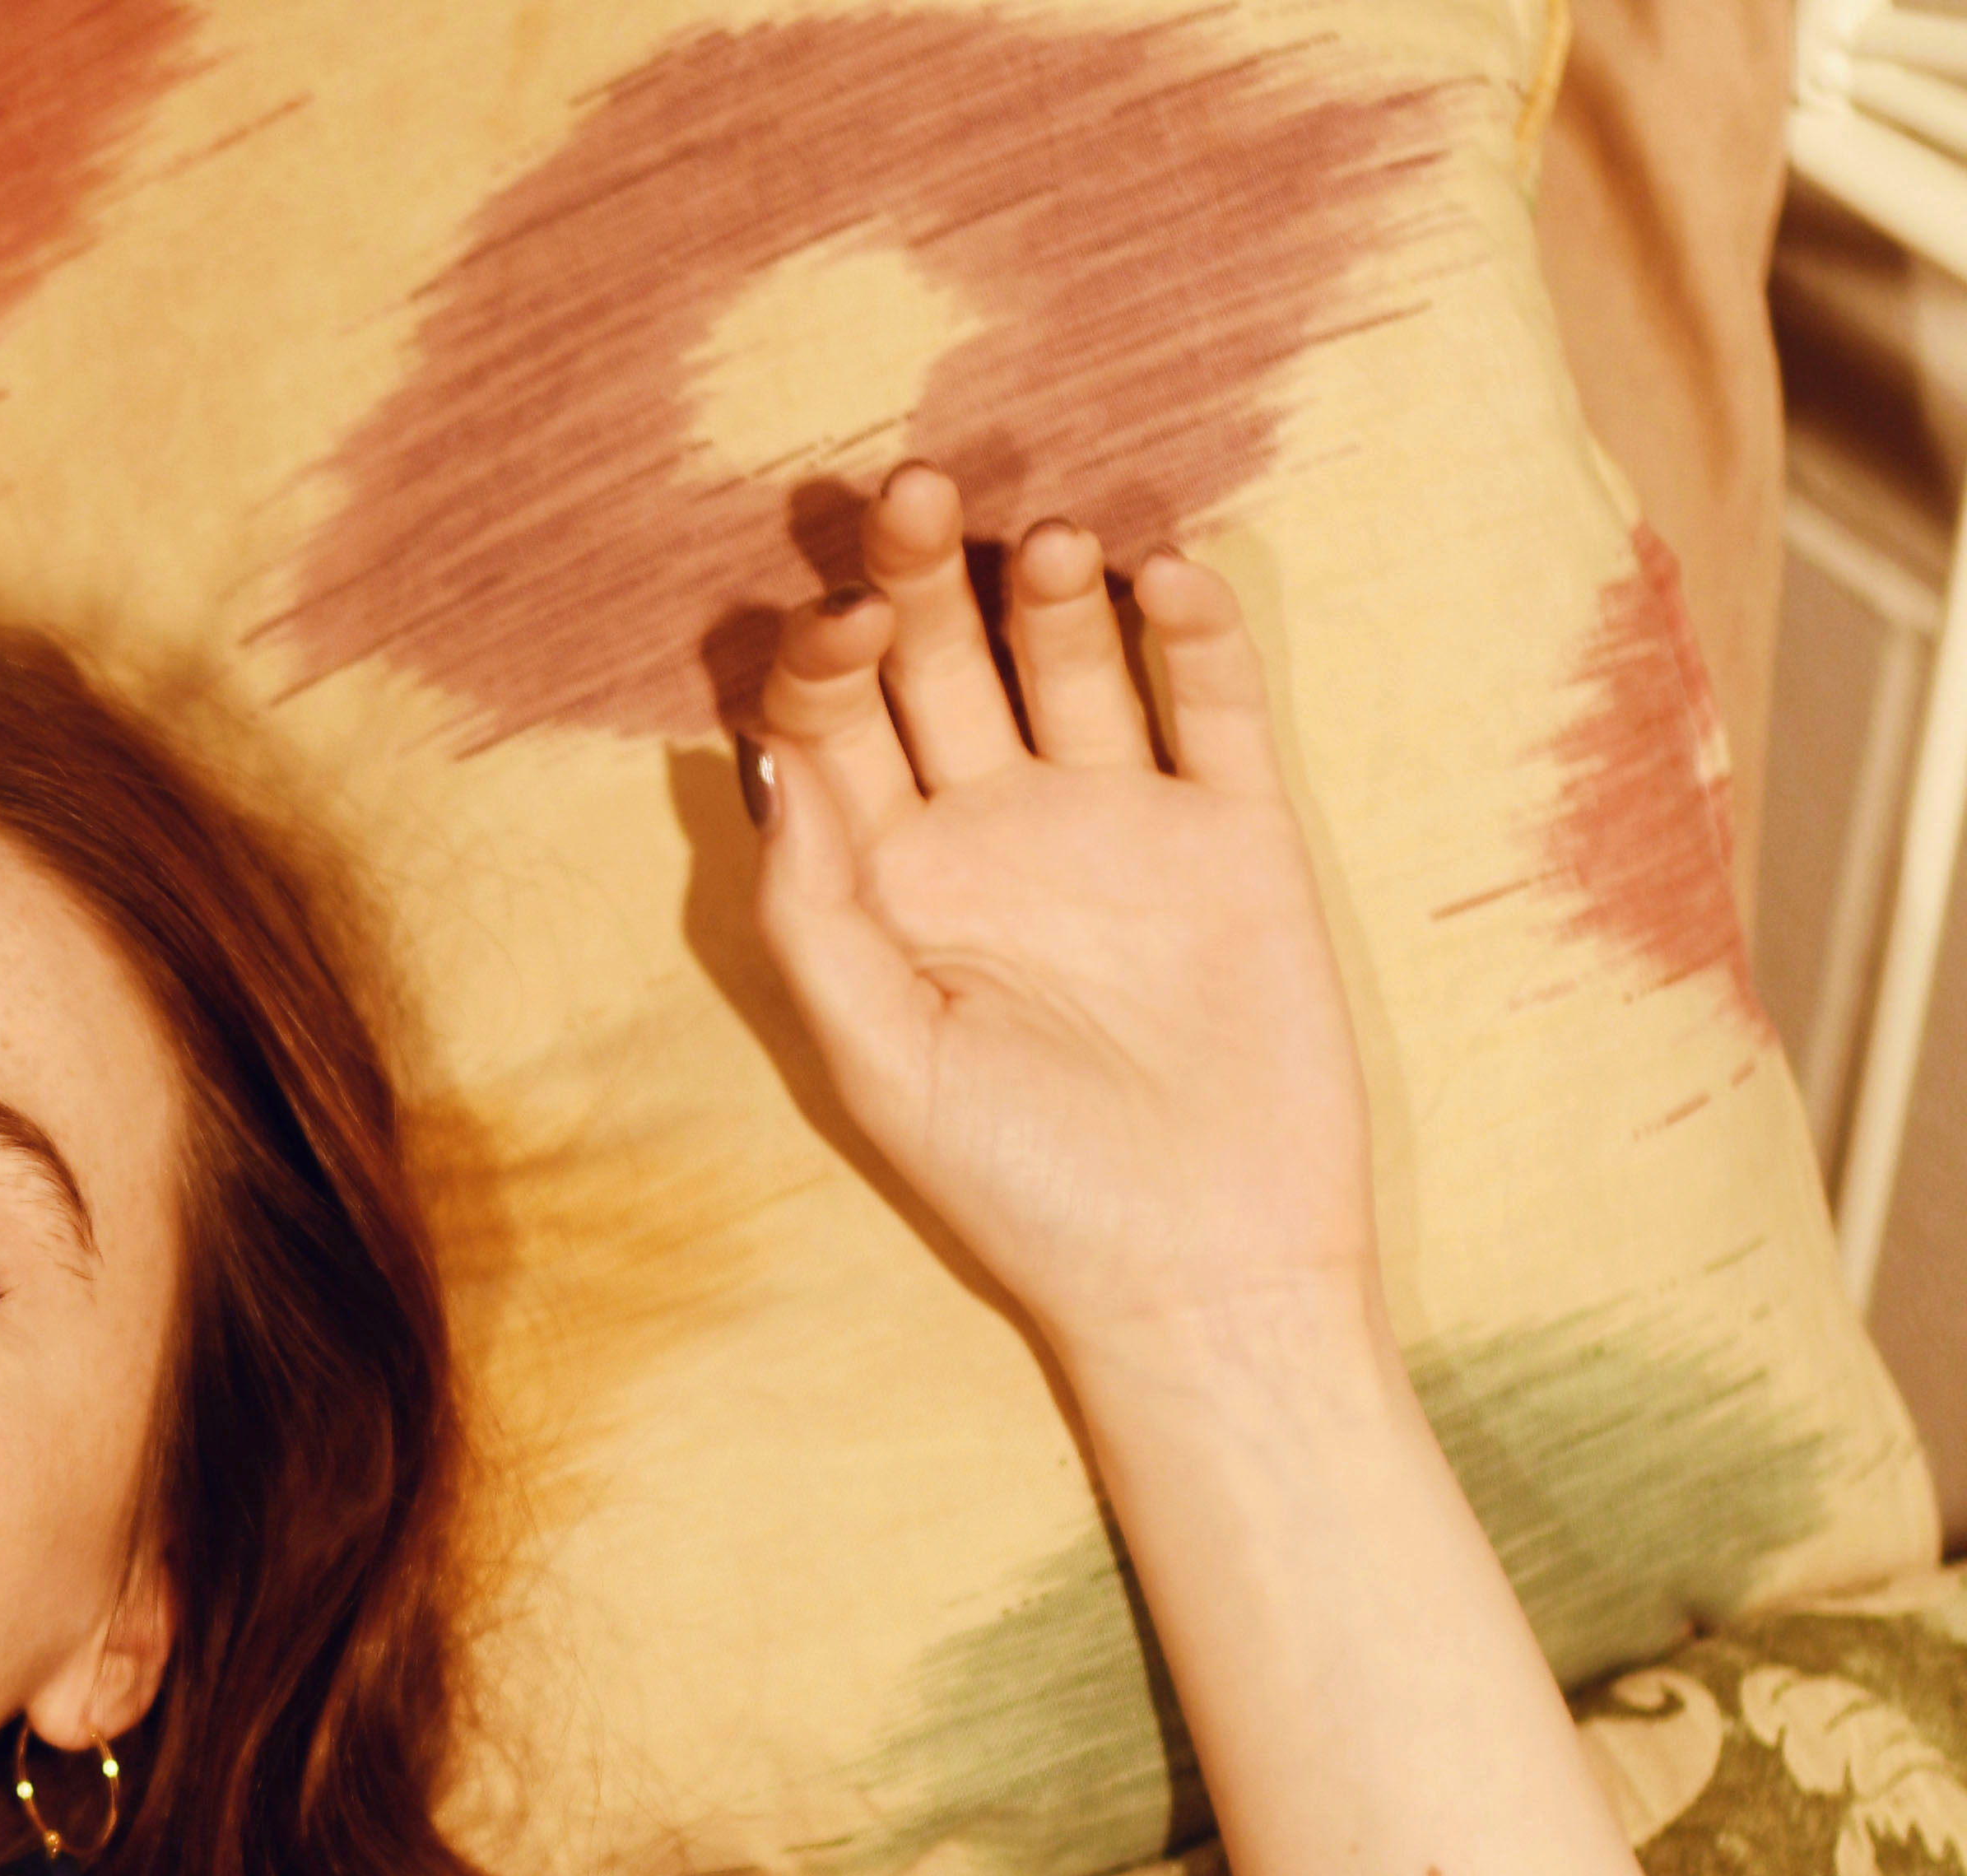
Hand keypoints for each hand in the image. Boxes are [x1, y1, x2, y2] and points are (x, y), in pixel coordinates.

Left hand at [742, 463, 1377, 1373]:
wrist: (1196, 1266)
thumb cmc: (1016, 1184)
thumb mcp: (879, 1057)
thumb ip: (815, 910)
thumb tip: (763, 759)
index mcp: (888, 880)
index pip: (835, 723)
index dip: (827, 654)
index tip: (842, 618)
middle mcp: (994, 831)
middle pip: (944, 661)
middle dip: (922, 572)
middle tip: (910, 486)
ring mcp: (1118, 822)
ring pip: (1075, 659)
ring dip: (1051, 587)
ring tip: (1043, 539)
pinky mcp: (1236, 834)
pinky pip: (1214, 704)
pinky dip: (1196, 630)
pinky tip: (1164, 573)